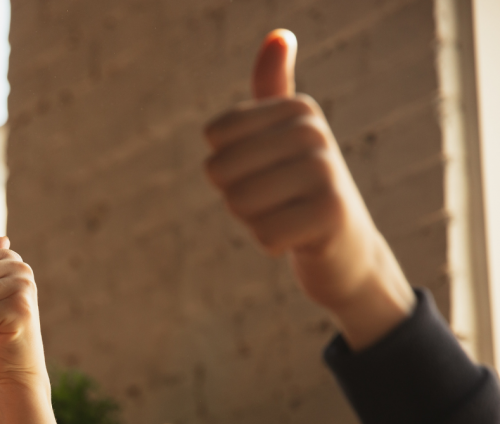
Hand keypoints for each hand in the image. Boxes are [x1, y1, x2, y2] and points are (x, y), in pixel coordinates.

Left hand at [203, 29, 413, 348]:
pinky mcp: (330, 214)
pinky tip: (300, 238)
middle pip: (219, 170)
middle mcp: (314, 132)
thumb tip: (279, 35)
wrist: (347, 249)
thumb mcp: (284, 135)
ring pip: (238, 203)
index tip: (264, 171)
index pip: (215, 135)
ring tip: (287, 216)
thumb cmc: (300, 190)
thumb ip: (273, 88)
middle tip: (274, 201)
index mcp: (297, 108)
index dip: (226, 165)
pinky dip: (272, 244)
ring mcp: (326, 171)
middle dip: (236, 197)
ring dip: (253, 220)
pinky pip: (262, 234)